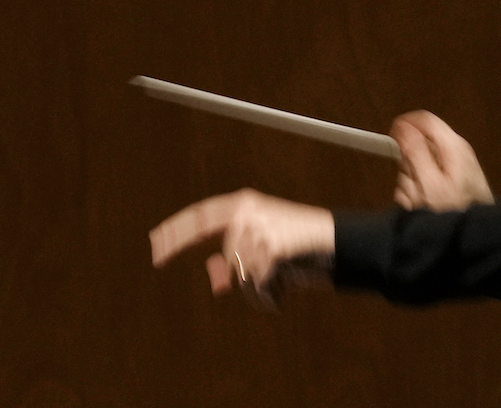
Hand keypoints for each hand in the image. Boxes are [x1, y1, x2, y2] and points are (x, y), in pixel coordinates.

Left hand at [149, 188, 333, 307]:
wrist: (344, 244)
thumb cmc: (305, 248)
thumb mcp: (268, 247)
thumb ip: (240, 256)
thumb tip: (215, 278)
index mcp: (245, 203)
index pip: (200, 216)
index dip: (175, 232)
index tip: (156, 247)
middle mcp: (248, 212)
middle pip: (227, 259)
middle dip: (246, 279)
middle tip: (271, 284)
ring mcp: (259, 229)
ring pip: (241, 278)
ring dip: (261, 289)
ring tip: (287, 281)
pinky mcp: (270, 249)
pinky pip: (257, 288)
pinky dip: (272, 297)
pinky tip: (287, 290)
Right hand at [391, 110, 493, 210]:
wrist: (477, 235)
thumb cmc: (456, 211)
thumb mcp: (431, 183)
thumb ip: (416, 153)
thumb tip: (403, 127)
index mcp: (453, 146)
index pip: (424, 119)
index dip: (404, 126)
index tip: (390, 141)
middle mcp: (454, 152)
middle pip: (418, 145)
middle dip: (408, 166)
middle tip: (414, 186)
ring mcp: (453, 167)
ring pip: (418, 165)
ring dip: (412, 183)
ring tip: (422, 202)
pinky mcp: (451, 182)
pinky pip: (425, 180)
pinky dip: (419, 193)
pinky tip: (426, 206)